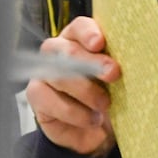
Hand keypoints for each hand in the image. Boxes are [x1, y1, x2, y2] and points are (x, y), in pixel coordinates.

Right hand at [26, 17, 121, 156]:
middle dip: (93, 63)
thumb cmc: (109, 96)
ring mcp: (44, 72)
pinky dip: (75, 113)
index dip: (88, 33)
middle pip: (68, 50)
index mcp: (80, 39)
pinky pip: (50, 100)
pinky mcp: (36, 95)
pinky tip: (91, 119)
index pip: (80, 27)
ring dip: (86, 91)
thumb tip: (120, 66)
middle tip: (113, 74)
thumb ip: (115, 68)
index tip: (99, 43)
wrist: (97, 130)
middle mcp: (58, 51)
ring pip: (59, 76)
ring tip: (105, 104)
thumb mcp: (118, 81)